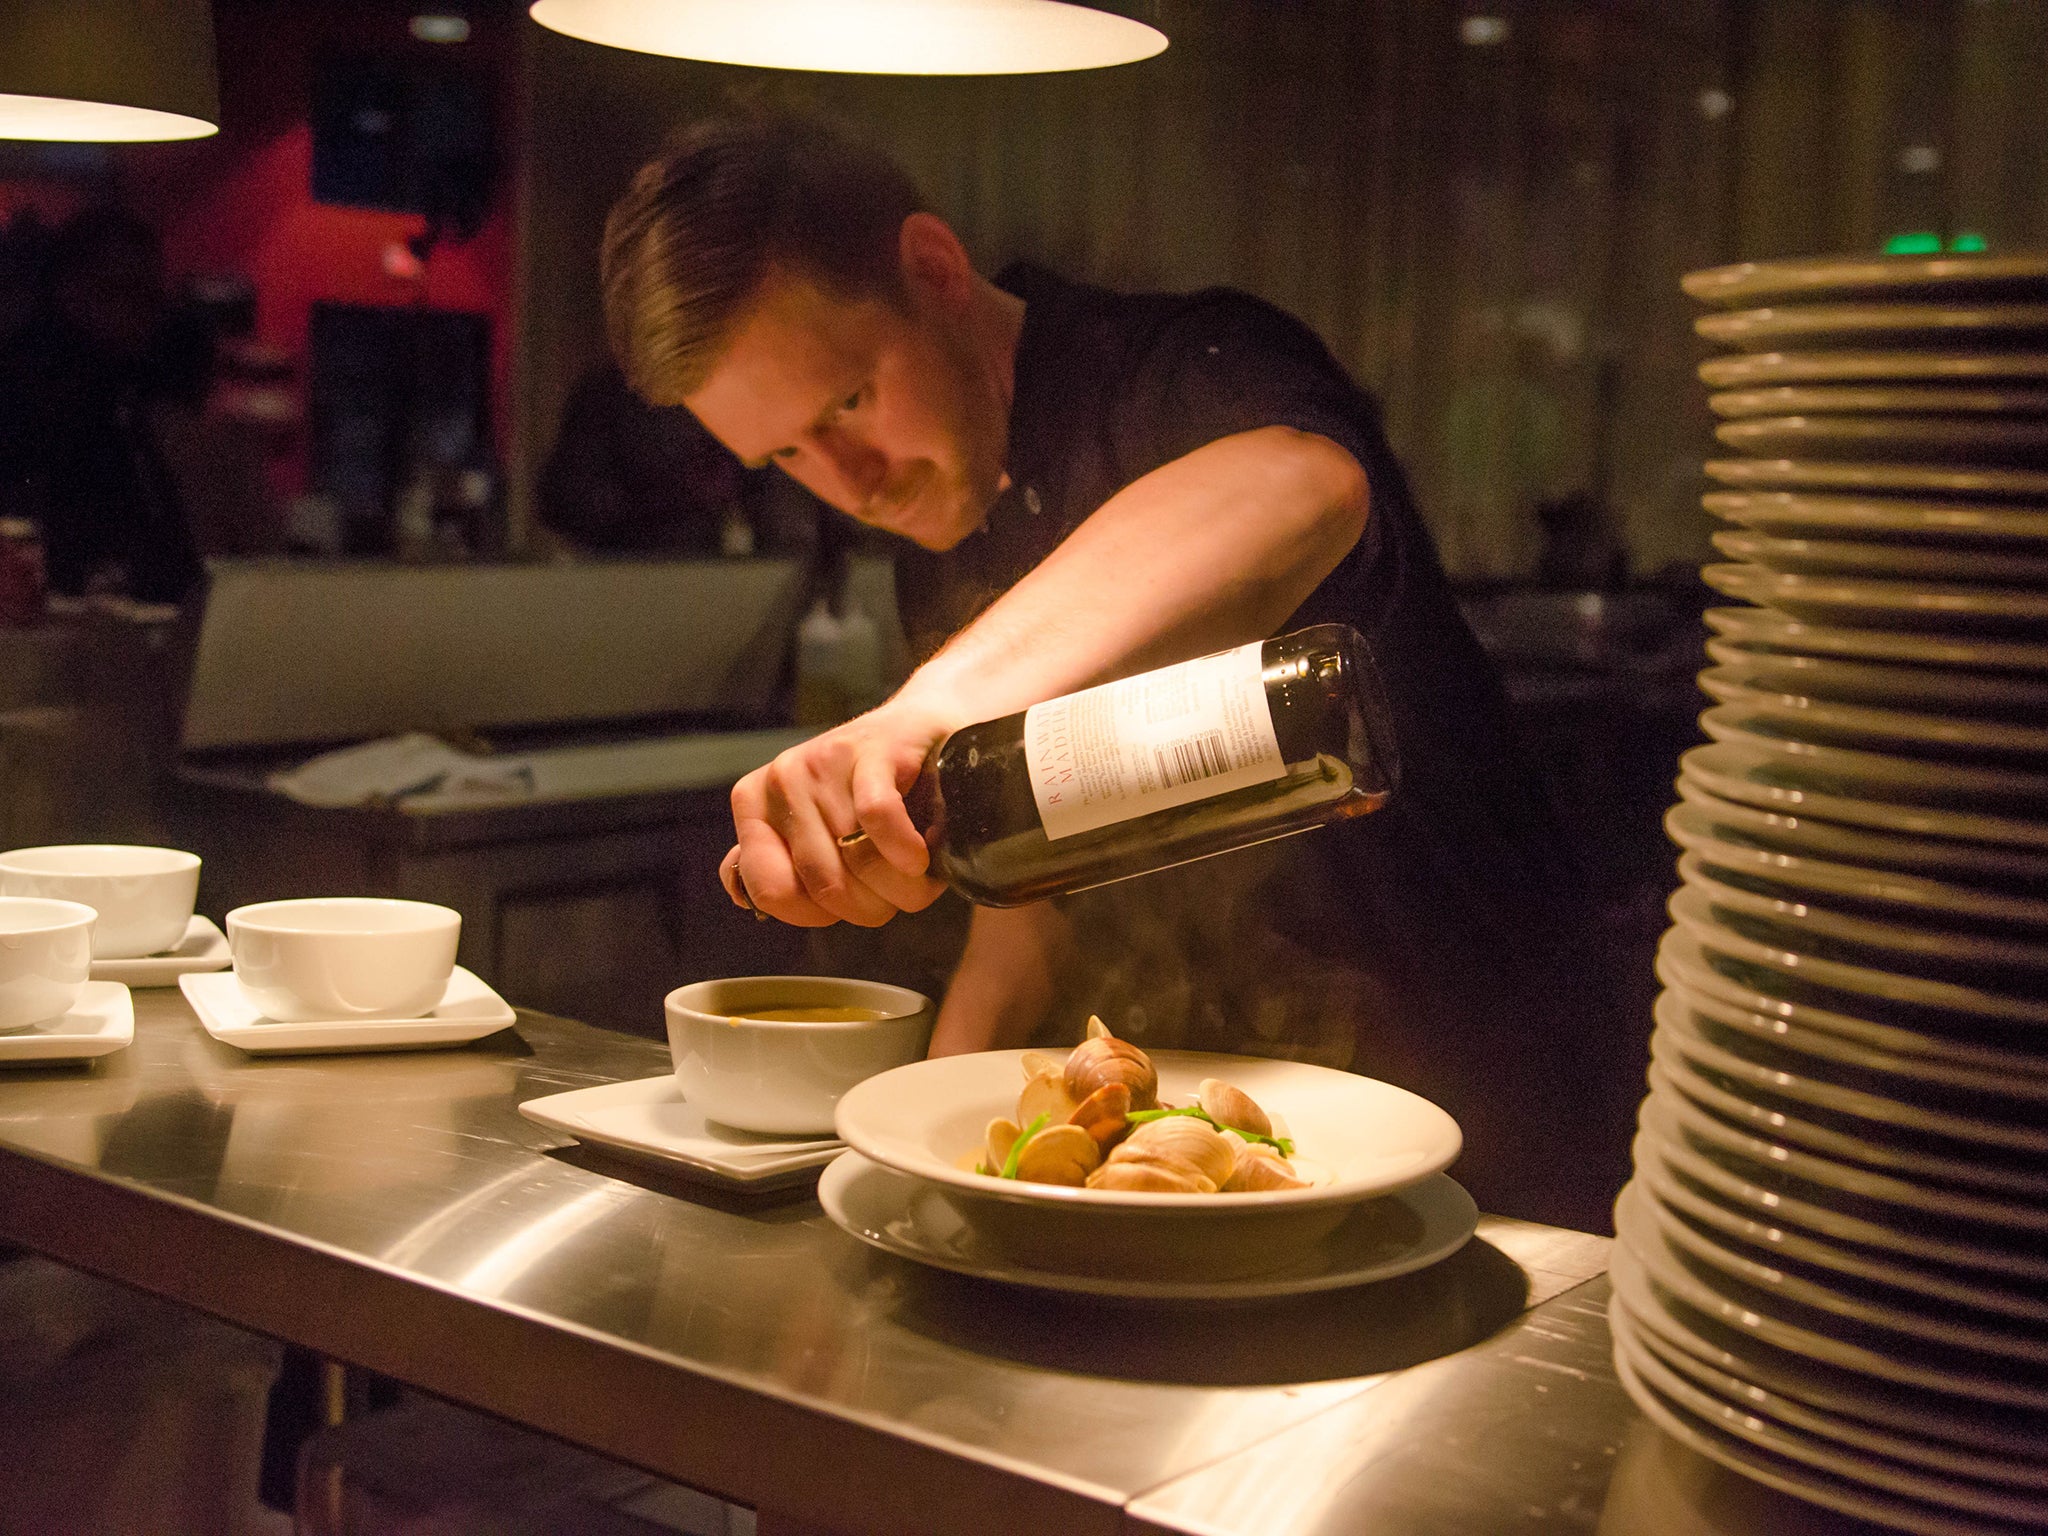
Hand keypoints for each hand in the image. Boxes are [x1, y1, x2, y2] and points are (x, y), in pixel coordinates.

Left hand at [721, 694, 959, 926]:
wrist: (924, 728)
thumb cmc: (872, 794)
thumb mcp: (815, 828)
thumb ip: (777, 862)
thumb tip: (741, 897)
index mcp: (755, 803)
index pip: (770, 890)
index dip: (817, 914)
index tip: (847, 906)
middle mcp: (781, 779)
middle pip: (825, 883)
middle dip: (870, 906)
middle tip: (895, 896)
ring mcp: (825, 759)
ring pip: (859, 859)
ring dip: (902, 886)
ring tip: (917, 876)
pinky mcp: (873, 749)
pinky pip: (879, 819)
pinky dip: (906, 851)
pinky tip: (920, 855)